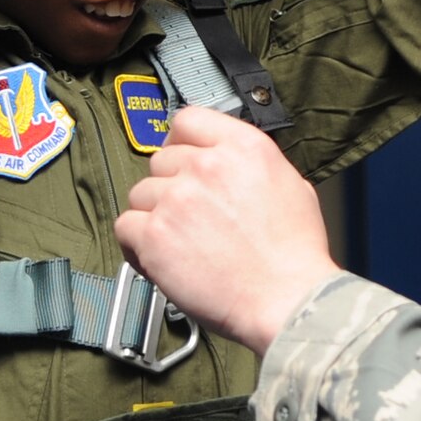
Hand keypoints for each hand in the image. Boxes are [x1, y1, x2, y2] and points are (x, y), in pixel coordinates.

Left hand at [115, 107, 339, 354]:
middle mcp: (207, 166)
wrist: (288, 300)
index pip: (187, 120)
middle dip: (171, 185)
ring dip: (154, 215)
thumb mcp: (292, 185)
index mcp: (243, 147)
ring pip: (140, 193)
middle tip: (188, 215)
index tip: (180, 159)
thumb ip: (249, 164)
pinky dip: (136, 243)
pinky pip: (125, 226)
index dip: (180, 142)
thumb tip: (226, 162)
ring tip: (179, 241)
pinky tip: (158, 257)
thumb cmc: (294, 256)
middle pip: (161, 159)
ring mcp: (177, 199)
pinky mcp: (155, 235)